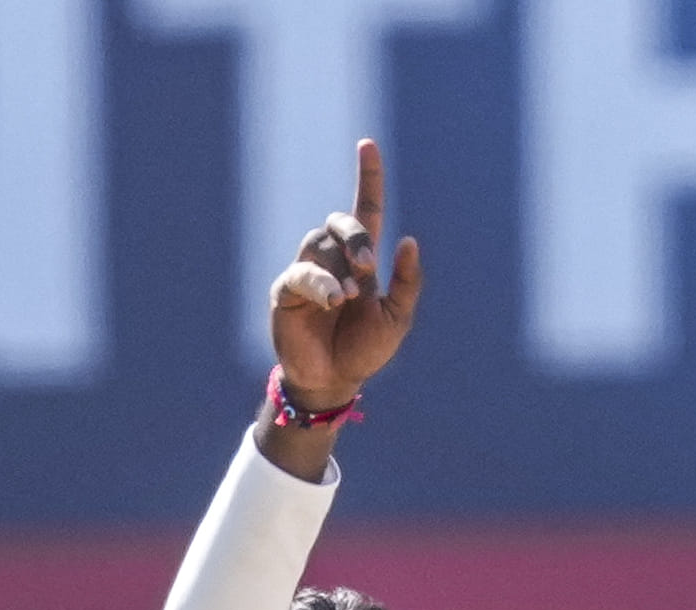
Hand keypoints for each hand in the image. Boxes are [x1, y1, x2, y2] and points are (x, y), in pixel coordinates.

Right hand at [269, 138, 421, 413]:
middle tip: (368, 266)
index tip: (368, 144)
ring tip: (350, 299)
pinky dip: (320, 285)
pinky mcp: (286, 290)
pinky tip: (333, 302)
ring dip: (339, 268)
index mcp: (362, 261)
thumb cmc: (366, 348)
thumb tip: (409, 241)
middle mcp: (333, 259)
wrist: (336, 379)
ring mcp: (307, 271)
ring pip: (318, 243)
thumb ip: (406, 282)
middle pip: (340, 221)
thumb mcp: (397, 317)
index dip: (368, 178)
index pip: (367, 210)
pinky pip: (300, 274)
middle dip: (355, 236)